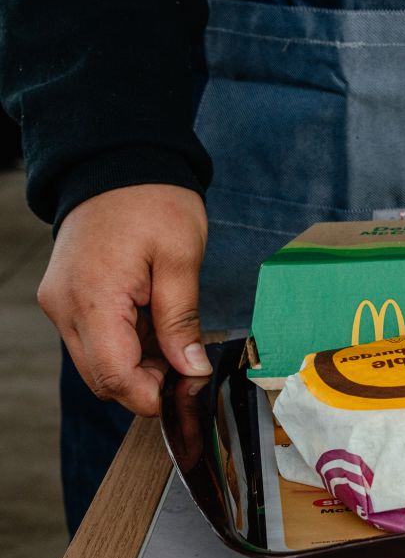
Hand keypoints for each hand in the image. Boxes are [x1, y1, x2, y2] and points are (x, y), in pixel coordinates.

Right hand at [38, 184, 209, 415]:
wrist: (117, 163)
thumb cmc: (153, 201)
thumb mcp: (180, 259)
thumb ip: (181, 320)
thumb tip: (190, 370)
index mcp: (93, 300)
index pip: (115, 377)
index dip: (153, 395)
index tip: (189, 387)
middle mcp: (65, 308)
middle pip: (103, 378)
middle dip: (147, 381)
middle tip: (188, 361)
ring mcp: (62, 303)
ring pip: (98, 362)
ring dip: (137, 362)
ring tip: (173, 332)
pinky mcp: (67, 298)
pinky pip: (94, 339)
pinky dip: (126, 343)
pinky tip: (154, 321)